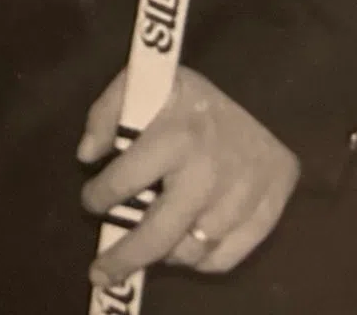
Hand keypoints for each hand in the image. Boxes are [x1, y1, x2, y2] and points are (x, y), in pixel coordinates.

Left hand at [79, 65, 300, 285]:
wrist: (263, 95)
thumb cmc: (188, 96)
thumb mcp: (143, 83)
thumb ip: (106, 113)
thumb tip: (86, 156)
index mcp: (175, 135)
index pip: (124, 181)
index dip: (99, 197)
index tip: (90, 201)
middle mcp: (210, 170)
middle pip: (160, 232)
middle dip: (125, 256)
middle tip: (100, 273)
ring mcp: (244, 193)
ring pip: (193, 249)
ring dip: (163, 254)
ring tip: (148, 246)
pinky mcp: (270, 208)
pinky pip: (228, 256)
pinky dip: (200, 261)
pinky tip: (183, 248)